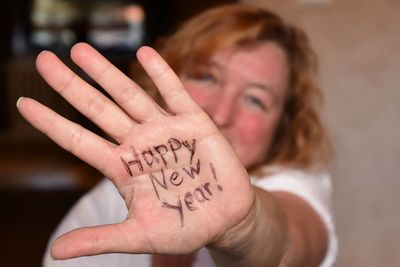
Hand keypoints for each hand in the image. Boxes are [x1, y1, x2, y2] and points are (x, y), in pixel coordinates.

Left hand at [17, 43, 254, 258]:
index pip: (79, 141)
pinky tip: (144, 52)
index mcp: (122, 167)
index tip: (24, 105)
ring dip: (105, 73)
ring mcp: (165, 130)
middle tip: (43, 60)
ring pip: (130, 95)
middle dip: (71, 86)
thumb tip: (56, 252)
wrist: (226, 219)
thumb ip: (101, 240)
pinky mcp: (194, 124)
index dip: (51, 123)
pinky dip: (161, 73)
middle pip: (98, 109)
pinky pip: (175, 93)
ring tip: (80, 50)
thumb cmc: (184, 227)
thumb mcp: (140, 236)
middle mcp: (139, 143)